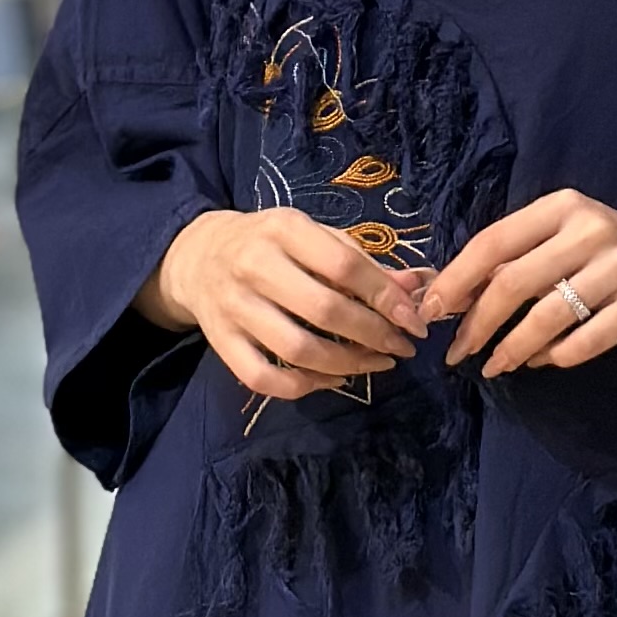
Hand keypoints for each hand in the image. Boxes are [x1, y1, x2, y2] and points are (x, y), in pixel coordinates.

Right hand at [141, 207, 428, 405]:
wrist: (198, 256)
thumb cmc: (271, 244)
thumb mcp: (315, 237)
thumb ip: (363, 262)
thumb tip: (417, 288)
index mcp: (284, 229)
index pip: (344, 266)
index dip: (387, 298)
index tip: (415, 321)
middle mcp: (253, 265)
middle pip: (323, 311)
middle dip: (373, 335)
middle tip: (401, 347)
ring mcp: (233, 307)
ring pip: (297, 350)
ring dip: (347, 364)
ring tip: (376, 364)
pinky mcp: (219, 341)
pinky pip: (263, 378)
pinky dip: (304, 387)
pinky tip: (333, 379)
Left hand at [420, 191, 616, 377]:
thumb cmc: (611, 252)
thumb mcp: (565, 237)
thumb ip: (517, 257)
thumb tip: (450, 294)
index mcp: (561, 208)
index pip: (493, 242)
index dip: (457, 280)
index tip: (431, 312)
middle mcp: (589, 230)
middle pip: (514, 281)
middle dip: (477, 322)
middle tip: (458, 352)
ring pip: (547, 316)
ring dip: (512, 347)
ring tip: (495, 365)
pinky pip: (585, 340)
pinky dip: (555, 357)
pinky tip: (541, 361)